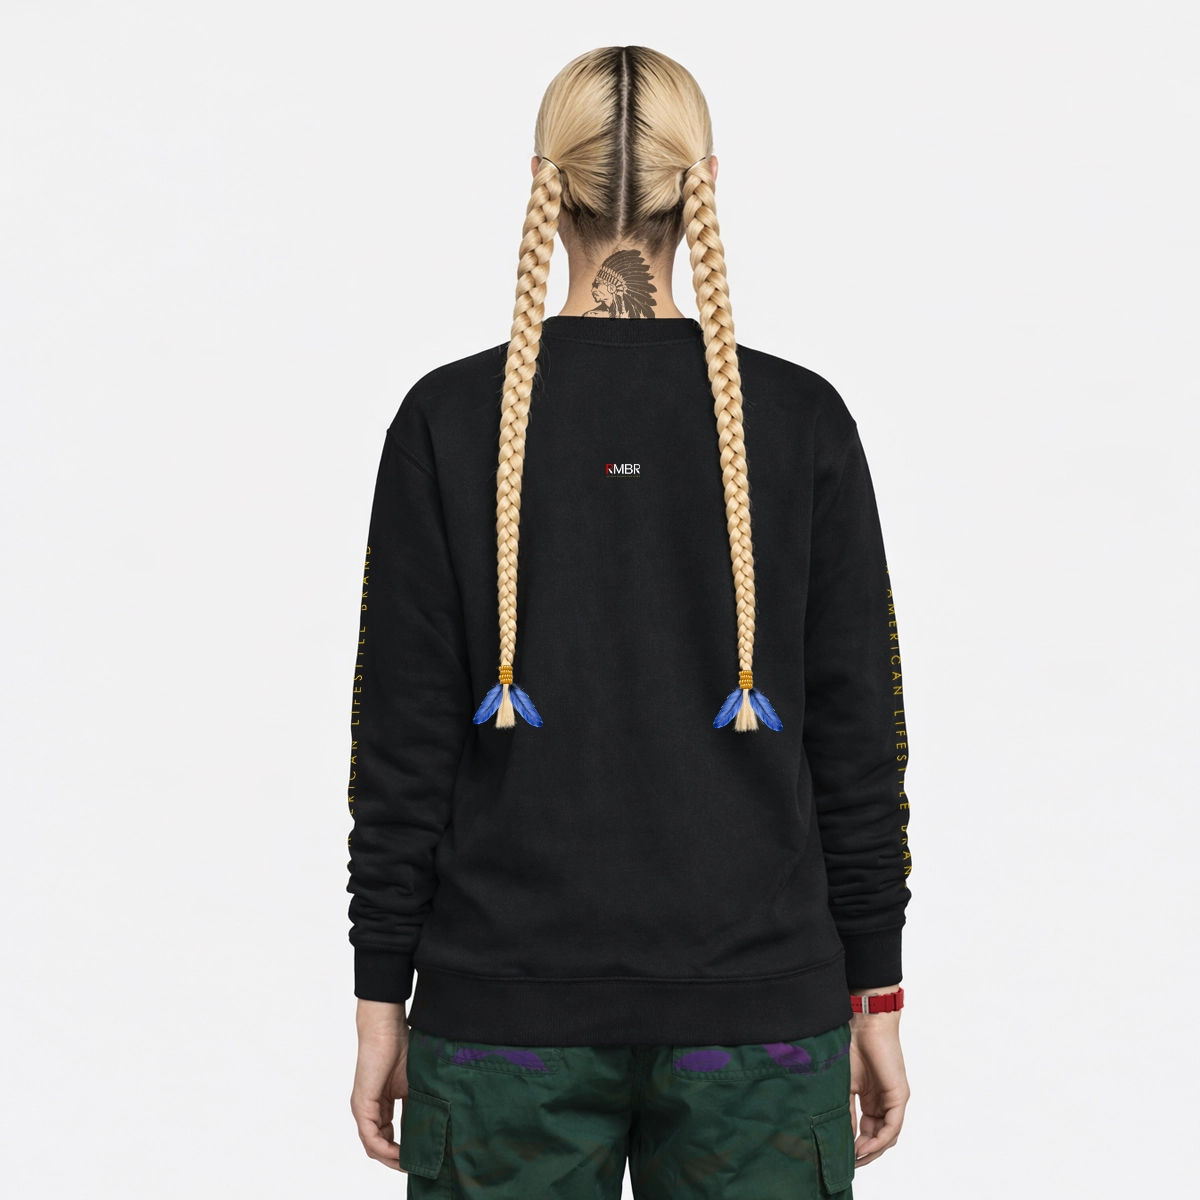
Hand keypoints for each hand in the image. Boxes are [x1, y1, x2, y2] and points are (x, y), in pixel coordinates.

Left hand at [350, 999, 409, 1169]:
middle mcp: (368, 1111)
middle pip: (379, 1147)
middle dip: (397, 1160)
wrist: (387, 1028)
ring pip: (373, 1146)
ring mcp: (363, 1109)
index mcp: (380, 1106)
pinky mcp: (362, 1105)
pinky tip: (399, 1153)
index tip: (420, 1157)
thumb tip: (429, 1130)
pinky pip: (370, 1137)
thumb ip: (416, 1107)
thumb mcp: (413, 1085)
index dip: (402, 1151)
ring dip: (391, 1158)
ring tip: (410, 1165)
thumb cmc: (401, 1049)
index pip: (388, 1137)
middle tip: (416, 1167)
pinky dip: (384, 1149)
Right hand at [848, 988, 909, 1166]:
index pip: (867, 1130)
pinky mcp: (900, 1096)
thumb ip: (844, 1110)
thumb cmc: (850, 1044)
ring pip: (888, 1136)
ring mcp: (893, 1100)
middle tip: (849, 1163)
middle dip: (865, 1153)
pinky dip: (880, 1140)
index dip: (855, 1145)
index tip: (842, 1156)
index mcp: (870, 1098)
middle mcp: (884, 1102)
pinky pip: (893, 1126)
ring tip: (855, 1157)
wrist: (863, 1021)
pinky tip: (865, 1146)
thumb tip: (842, 1136)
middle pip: (879, 1138)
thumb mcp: (843, 1084)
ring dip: (872, 1150)